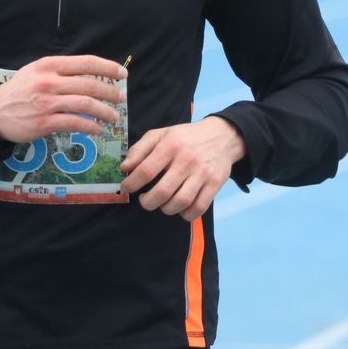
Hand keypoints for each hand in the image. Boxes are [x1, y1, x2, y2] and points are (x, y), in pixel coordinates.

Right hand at [0, 55, 127, 143]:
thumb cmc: (19, 90)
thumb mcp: (37, 71)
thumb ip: (61, 71)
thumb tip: (91, 74)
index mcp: (50, 65)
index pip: (86, 63)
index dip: (108, 68)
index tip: (122, 74)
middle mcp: (50, 81)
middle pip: (90, 85)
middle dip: (111, 92)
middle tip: (121, 98)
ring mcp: (47, 102)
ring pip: (86, 105)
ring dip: (105, 111)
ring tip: (114, 116)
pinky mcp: (44, 122)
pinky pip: (75, 123)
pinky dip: (91, 126)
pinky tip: (98, 129)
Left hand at [119, 116, 244, 220]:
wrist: (222, 135)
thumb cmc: (185, 136)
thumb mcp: (161, 134)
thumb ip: (140, 149)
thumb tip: (124, 168)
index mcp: (170, 146)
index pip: (146, 170)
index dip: (132, 183)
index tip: (126, 188)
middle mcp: (187, 160)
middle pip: (163, 191)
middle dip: (147, 202)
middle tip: (144, 200)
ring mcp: (203, 174)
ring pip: (181, 202)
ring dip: (166, 209)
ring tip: (161, 204)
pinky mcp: (215, 184)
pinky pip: (199, 208)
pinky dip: (186, 214)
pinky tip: (179, 208)